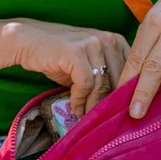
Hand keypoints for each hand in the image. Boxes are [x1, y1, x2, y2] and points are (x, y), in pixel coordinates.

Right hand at [5, 19, 130, 116]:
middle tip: (102, 120)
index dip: (127, 94)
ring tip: (86, 116)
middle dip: (110, 103)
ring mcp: (92, 44)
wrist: (28, 41)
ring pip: (102, 84)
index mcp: (116, 41)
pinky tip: (74, 108)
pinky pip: (85, 83)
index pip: (132, 72)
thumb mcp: (89, 64)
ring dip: (93, 104)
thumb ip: (106, 78)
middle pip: (119, 80)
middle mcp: (107, 39)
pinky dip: (79, 99)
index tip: (119, 112)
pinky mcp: (76, 52)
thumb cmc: (60, 56)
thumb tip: (121, 104)